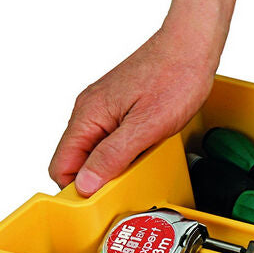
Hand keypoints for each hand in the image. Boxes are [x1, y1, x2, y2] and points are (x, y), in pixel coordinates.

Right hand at [48, 29, 214, 195]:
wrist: (191, 46)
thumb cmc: (174, 78)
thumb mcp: (146, 127)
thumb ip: (112, 156)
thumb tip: (86, 183)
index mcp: (88, 115)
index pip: (61, 165)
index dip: (76, 190)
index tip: (96, 205)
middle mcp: (89, 110)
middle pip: (76, 160)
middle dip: (94, 180)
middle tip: (121, 191)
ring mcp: (104, 108)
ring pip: (93, 150)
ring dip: (109, 167)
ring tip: (135, 172)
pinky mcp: (120, 107)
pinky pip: (110, 138)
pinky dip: (122, 152)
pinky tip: (142, 155)